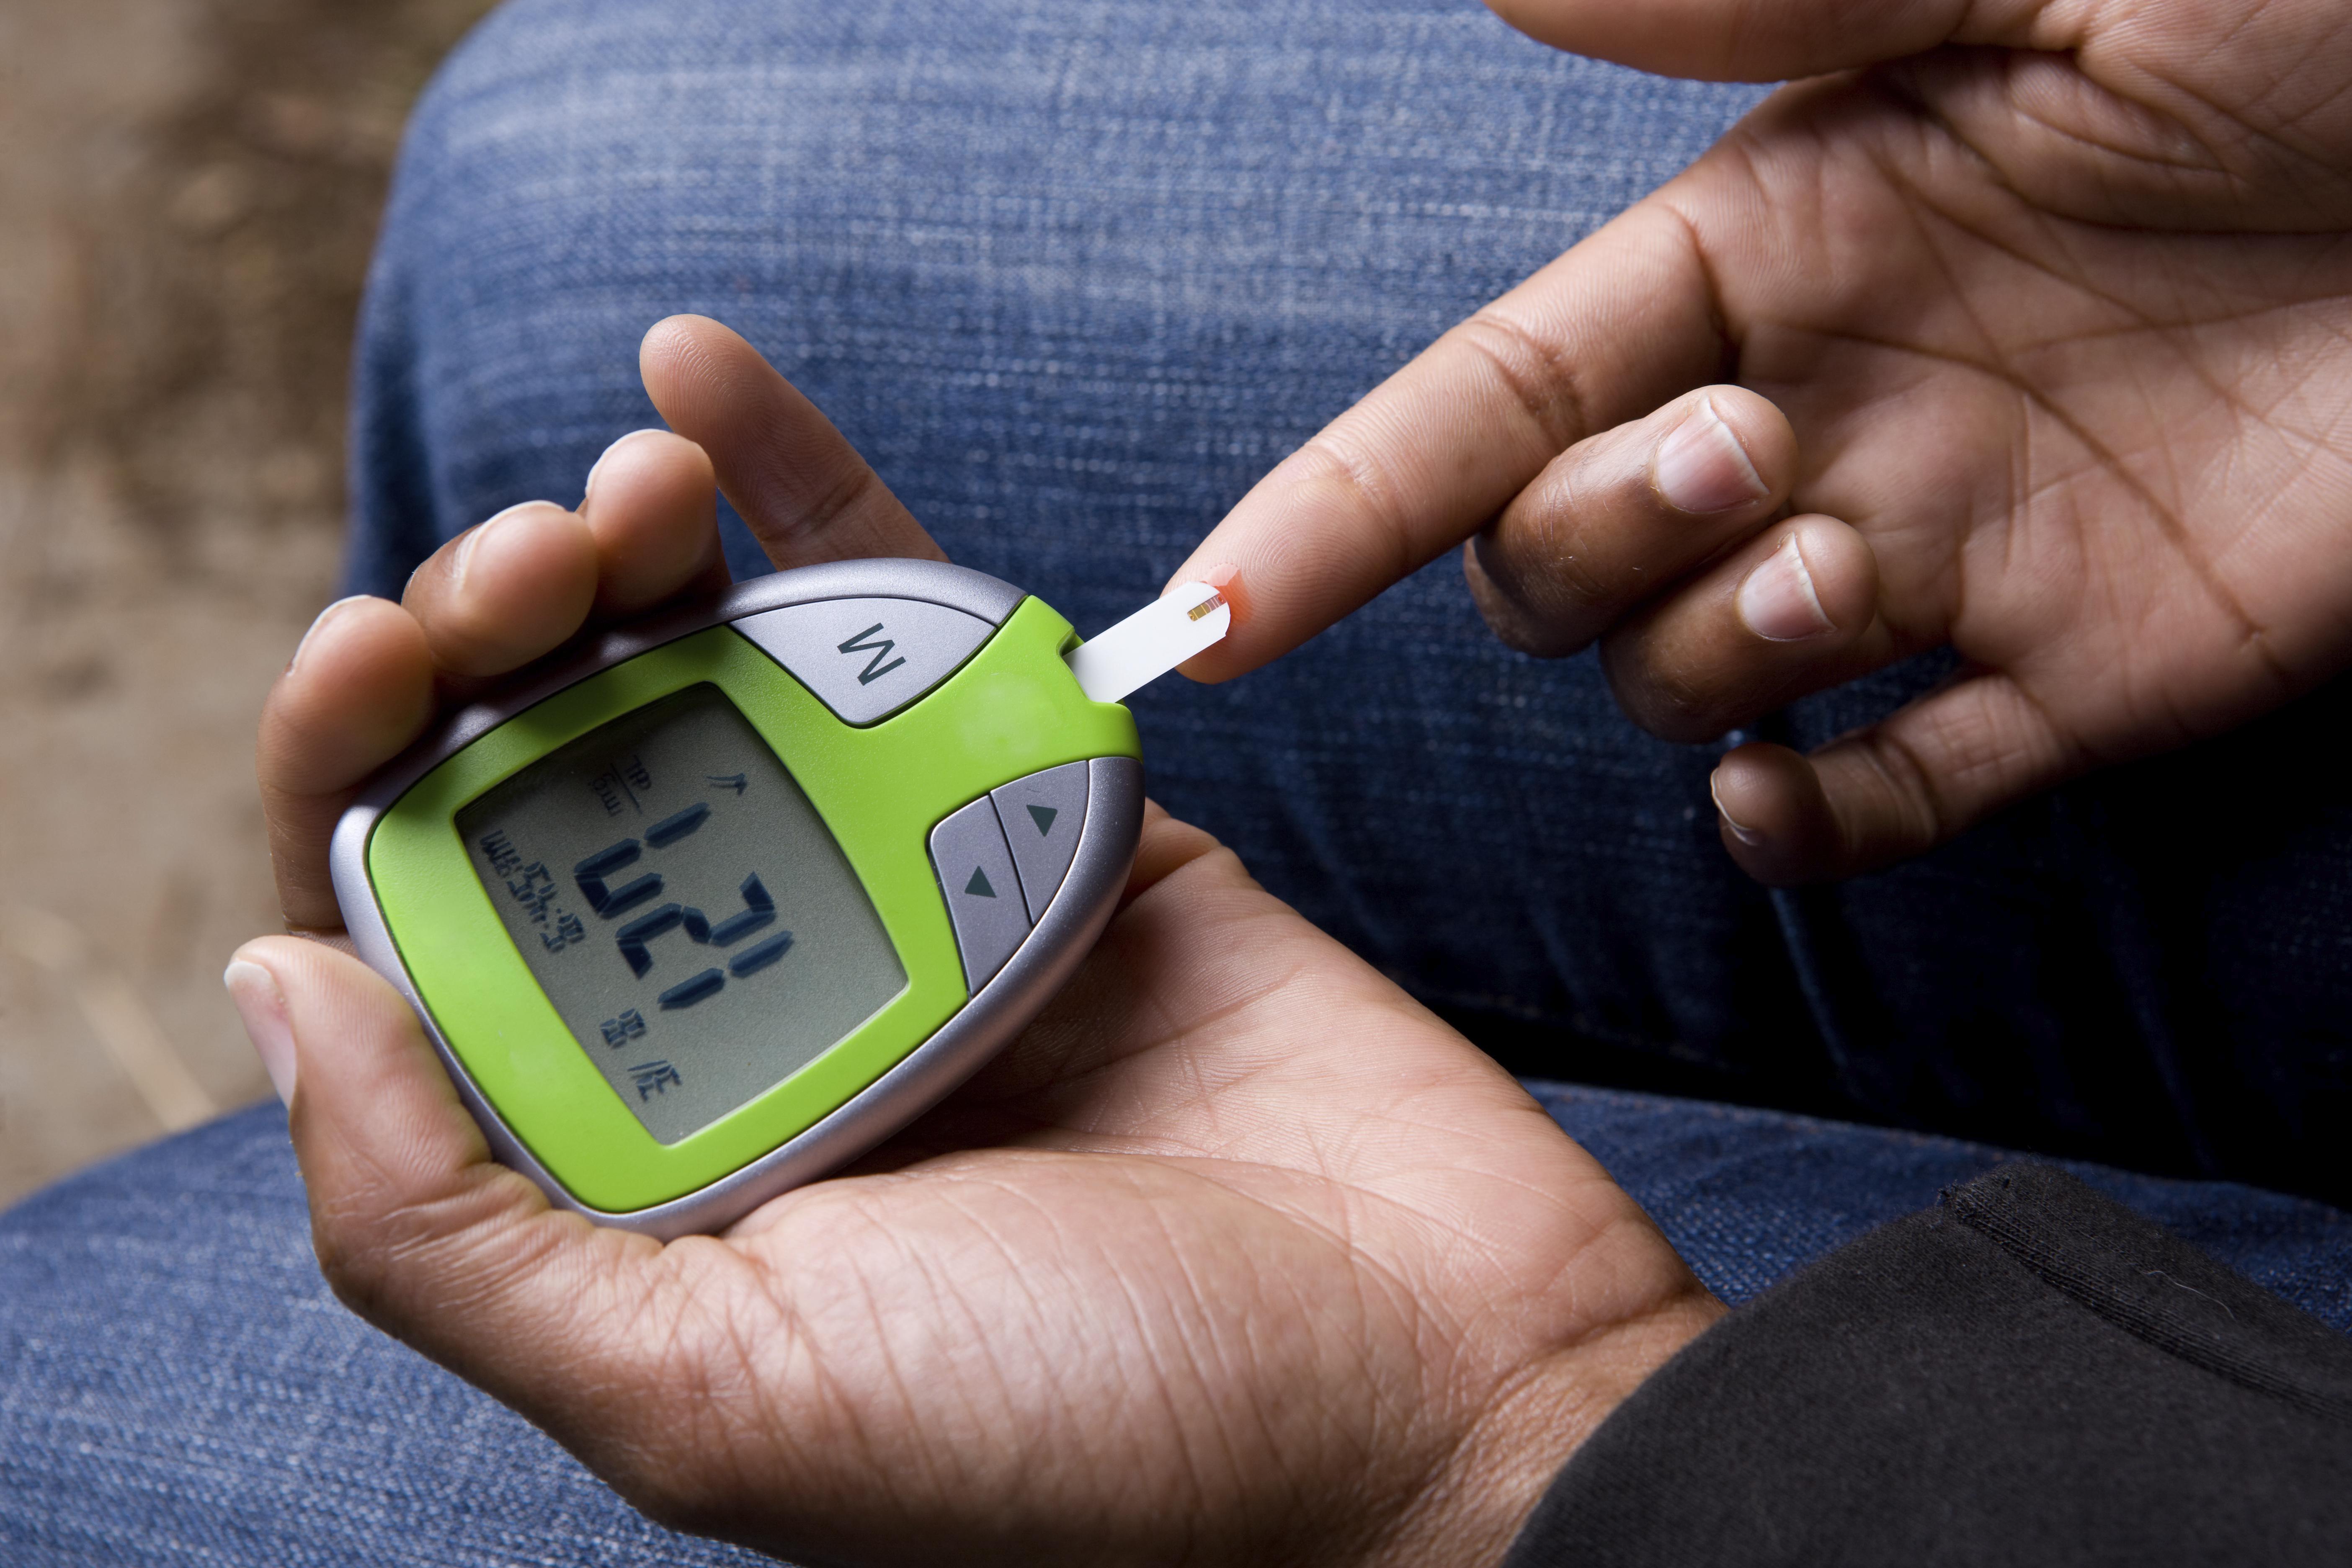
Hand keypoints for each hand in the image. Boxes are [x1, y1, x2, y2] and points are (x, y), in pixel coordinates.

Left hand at [237, 317, 1719, 1566]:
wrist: (1436, 1384)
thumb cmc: (1097, 1441)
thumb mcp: (719, 1399)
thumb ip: (452, 1236)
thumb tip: (272, 985)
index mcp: (642, 1165)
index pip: (431, 939)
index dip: (364, 776)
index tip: (381, 654)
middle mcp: (755, 1026)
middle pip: (559, 784)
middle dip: (495, 640)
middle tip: (521, 565)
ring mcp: (903, 909)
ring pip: (719, 686)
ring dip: (629, 553)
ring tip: (621, 484)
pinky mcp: (1050, 823)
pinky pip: (910, 638)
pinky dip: (812, 495)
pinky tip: (700, 380)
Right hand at [1172, 0, 2351, 883]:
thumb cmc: (2327, 21)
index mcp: (1770, 246)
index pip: (1480, 405)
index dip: (1333, 511)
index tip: (1203, 617)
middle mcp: (1816, 416)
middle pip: (1558, 561)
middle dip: (1592, 543)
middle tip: (1749, 459)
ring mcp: (1935, 559)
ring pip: (1692, 684)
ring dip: (1711, 660)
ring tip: (1846, 571)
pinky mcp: (2074, 683)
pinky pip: (1883, 803)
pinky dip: (1816, 830)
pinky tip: (1809, 790)